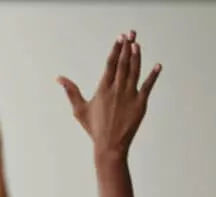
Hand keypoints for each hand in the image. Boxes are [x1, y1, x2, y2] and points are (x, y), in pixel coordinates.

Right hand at [57, 31, 160, 158]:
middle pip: (123, 64)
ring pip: (135, 71)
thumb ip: (71, 91)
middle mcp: (117, 90)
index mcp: (103, 90)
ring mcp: (130, 96)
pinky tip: (157, 66)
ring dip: (137, 56)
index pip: (110, 64)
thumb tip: (58, 78)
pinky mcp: (140, 103)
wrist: (110, 145)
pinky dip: (153, 75)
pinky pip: (148, 86)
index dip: (116, 49)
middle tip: (131, 33)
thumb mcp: (79, 109)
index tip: (120, 38)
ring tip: (138, 44)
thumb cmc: (94, 128)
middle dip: (127, 47)